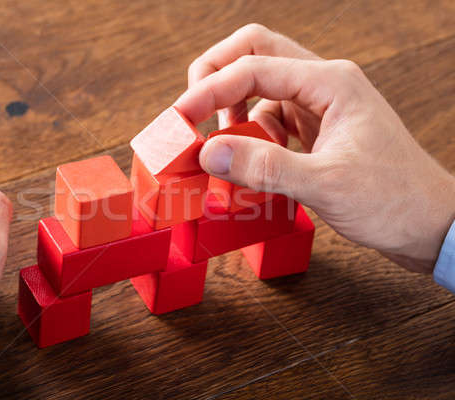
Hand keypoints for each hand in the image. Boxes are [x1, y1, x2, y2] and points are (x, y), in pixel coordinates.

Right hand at [175, 24, 454, 272]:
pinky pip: (269, 118)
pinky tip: (249, 161)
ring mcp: (319, 106)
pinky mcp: (315, 130)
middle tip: (191, 110)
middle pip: (255, 54)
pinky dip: (249, 134)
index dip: (211, 89)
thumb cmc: (393, 200)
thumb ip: (264, 165)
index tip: (182, 118)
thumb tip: (209, 153)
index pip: (254, 66)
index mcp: (331, 83)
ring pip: (259, 87)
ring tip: (221, 146)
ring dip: (232, 109)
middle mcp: (323, 85)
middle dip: (216, 76)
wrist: (429, 224)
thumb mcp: (325, 183)